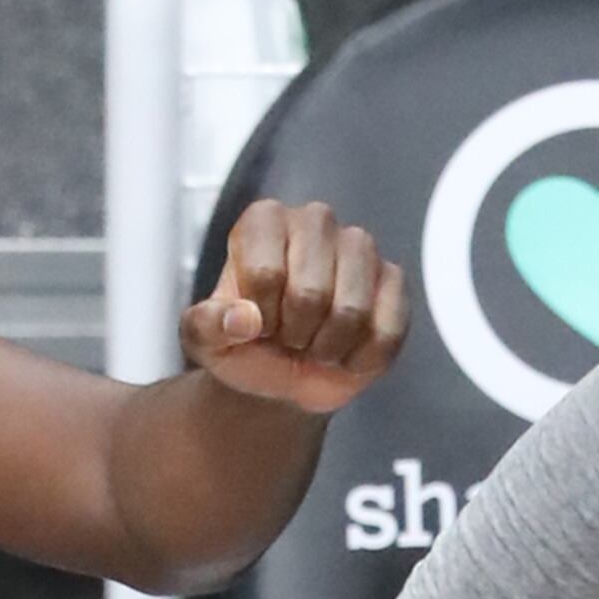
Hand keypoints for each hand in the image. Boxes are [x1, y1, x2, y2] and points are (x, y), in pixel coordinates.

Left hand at [181, 199, 409, 410]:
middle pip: (310, 293)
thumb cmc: (243, 345)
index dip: (260, 316)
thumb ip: (205, 327)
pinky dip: (361, 358)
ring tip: (315, 345)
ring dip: (329, 348)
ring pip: (353, 311)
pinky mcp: (393, 280)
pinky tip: (346, 354)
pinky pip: (386, 330)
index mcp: (264, 220)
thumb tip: (243, 318)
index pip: (266, 273)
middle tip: (288, 338)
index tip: (256, 323)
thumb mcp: (205, 341)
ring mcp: (360, 247)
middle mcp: (315, 220)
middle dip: (295, 334)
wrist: (282, 378)